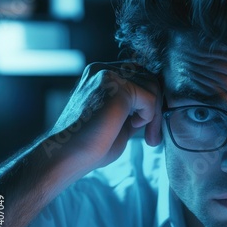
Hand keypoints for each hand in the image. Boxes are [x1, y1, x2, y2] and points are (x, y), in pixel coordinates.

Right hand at [46, 62, 161, 168]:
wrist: (68, 156)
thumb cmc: (92, 146)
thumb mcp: (119, 121)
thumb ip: (134, 109)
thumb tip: (158, 106)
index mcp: (101, 75)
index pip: (141, 78)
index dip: (150, 103)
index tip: (149, 130)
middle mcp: (103, 69)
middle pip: (149, 79)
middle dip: (156, 108)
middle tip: (152, 136)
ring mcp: (108, 75)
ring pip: (153, 87)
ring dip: (155, 114)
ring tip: (146, 135)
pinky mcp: (115, 85)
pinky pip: (150, 97)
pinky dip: (150, 116)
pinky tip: (135, 126)